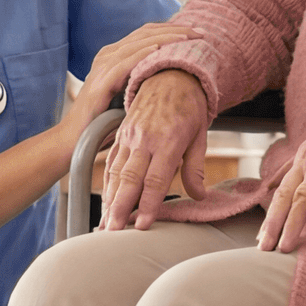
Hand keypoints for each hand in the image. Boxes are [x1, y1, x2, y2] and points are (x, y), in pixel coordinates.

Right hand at [59, 23, 188, 144]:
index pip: (149, 33)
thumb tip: (179, 78)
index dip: (174, 30)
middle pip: (147, 33)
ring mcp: (102, 67)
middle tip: (201, 32)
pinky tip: (159, 50)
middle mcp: (108, 55)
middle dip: (177, 30)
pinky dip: (142, 53)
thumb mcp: (131, 96)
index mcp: (116, 55)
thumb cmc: (105, 122)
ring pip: (139, 43)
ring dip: (166, 38)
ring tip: (188, 38)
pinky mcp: (100, 82)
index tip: (199, 34)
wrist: (76, 141)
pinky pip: (124, 63)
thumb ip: (147, 82)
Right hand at [100, 69, 209, 230]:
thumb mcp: (200, 135)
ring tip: (105, 224)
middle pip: (130, 179)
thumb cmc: (190, 105)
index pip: (155, 180)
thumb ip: (195, 168)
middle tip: (113, 232)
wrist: (170, 74)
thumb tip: (199, 196)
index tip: (142, 225)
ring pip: (116, 173)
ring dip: (110, 200)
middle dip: (120, 208)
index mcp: (168, 140)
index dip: (148, 204)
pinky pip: (112, 163)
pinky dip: (108, 184)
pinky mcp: (122, 134)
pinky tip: (106, 201)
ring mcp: (130, 136)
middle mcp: (145, 139)